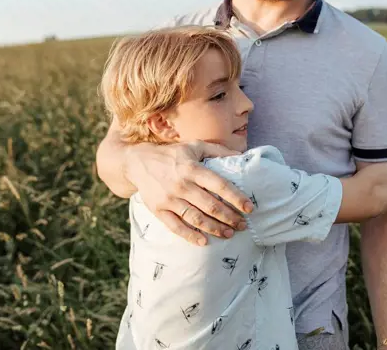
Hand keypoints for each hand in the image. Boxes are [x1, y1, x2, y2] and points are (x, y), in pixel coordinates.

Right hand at [125, 140, 253, 245]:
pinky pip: (176, 226)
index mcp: (192, 168)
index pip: (219, 185)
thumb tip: (240, 155)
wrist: (137, 162)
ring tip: (228, 234)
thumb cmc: (171, 154)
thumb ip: (217, 150)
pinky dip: (190, 236)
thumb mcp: (193, 145)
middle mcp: (181, 184)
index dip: (236, 197)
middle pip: (210, 206)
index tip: (249, 208)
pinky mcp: (158, 210)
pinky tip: (204, 242)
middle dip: (229, 218)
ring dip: (215, 229)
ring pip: (196, 218)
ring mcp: (169, 199)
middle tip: (242, 225)